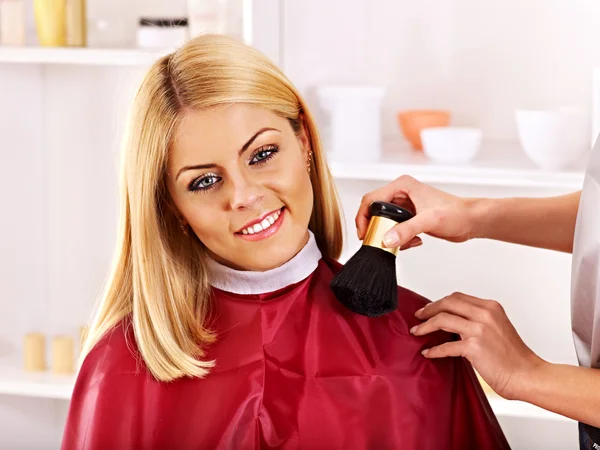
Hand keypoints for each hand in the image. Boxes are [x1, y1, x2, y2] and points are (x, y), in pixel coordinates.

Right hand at [355, 175, 476, 248]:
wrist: (471, 221)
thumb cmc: (456, 212)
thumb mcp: (429, 221)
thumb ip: (406, 230)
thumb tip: (386, 240)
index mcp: (402, 186)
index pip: (371, 199)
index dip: (363, 217)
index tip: (364, 234)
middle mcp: (401, 194)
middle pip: (375, 212)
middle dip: (377, 230)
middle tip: (381, 242)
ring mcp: (404, 206)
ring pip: (384, 223)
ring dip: (390, 236)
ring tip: (404, 242)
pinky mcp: (409, 217)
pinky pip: (394, 230)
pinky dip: (400, 239)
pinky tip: (414, 241)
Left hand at [410, 292, 543, 399]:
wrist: (527, 375)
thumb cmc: (514, 356)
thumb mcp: (497, 327)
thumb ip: (478, 320)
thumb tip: (454, 321)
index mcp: (491, 307)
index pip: (457, 297)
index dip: (439, 302)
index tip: (429, 309)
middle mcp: (485, 314)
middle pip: (447, 303)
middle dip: (429, 309)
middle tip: (419, 317)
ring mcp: (479, 330)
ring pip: (442, 320)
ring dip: (425, 326)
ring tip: (418, 332)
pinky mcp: (474, 347)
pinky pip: (446, 346)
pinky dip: (434, 350)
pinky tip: (428, 353)